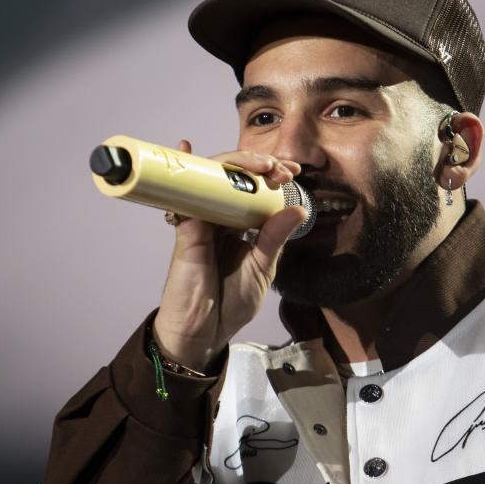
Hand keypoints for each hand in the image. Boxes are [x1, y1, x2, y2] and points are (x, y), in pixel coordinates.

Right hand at [152, 140, 305, 371]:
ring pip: (213, 179)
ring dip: (236, 163)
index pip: (256, 190)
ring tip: (259, 164)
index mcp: (241, 227)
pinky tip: (187, 150)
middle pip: (234, 177)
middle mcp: (220, 218)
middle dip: (259, 164)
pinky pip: (185, 195)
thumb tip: (299, 210)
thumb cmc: (229, 305)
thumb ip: (275, 239)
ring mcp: (202, 221)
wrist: (202, 333)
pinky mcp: (187, 230)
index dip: (273, 176)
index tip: (294, 172)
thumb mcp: (262, 269)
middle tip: (280, 169)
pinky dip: (187, 170)